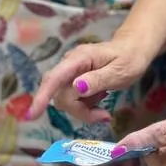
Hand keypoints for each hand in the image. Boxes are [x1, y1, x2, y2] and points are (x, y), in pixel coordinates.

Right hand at [27, 39, 153, 123]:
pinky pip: (72, 100)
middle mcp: (70, 65)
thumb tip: (76, 87)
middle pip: (60, 95)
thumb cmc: (129, 58)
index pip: (54, 78)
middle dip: (79, 110)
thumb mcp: (120, 71)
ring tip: (104, 107)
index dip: (42, 97)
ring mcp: (70, 73)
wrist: (133, 50)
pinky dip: (85, 107)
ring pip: (66, 101)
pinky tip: (100, 100)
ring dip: (83, 110)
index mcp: (79, 59)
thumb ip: (98, 80)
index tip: (32, 115)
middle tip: (103, 115)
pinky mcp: (73, 81)